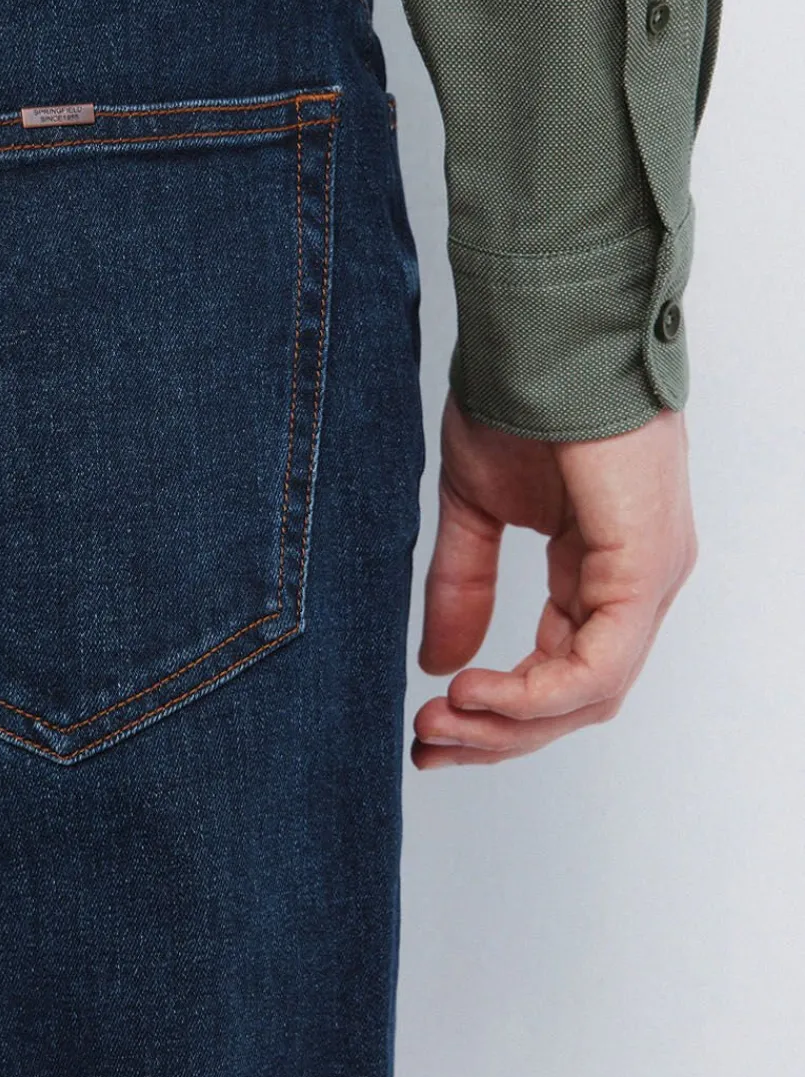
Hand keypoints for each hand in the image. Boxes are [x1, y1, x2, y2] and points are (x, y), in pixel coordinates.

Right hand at [411, 394, 696, 767]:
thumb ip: (463, 584)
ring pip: (590, 695)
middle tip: (426, 743)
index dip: (494, 714)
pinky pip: (599, 665)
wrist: (536, 333)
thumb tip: (439, 661)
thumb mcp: (473, 508)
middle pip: (578, 700)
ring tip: (441, 720)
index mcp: (602, 570)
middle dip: (497, 734)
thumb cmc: (515, 397)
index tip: (426, 727)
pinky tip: (477, 690)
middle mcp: (637, 583)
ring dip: (508, 721)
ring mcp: (650, 577)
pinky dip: (535, 692)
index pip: (562, 673)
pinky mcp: (646, 567)